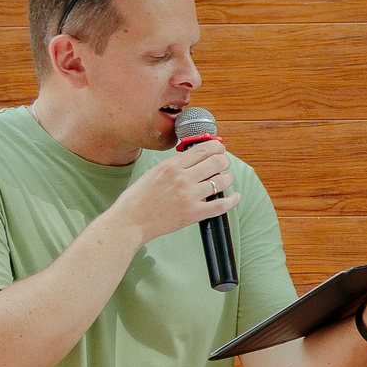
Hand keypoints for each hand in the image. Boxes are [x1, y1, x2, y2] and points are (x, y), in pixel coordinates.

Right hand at [112, 143, 236, 245]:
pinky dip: (233, 200)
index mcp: (172, 166)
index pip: (203, 149)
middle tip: (224, 163)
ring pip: (222, 181)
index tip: (219, 148)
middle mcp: (182, 178)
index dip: (217, 147)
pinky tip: (235, 196)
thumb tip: (195, 157)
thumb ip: (175, 164)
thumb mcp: (154, 172)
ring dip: (228, 178)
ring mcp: (189, 196)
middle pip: (217, 162)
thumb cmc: (139, 197)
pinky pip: (222, 205)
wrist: (130, 220)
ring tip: (226, 178)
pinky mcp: (194, 214)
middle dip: (224, 160)